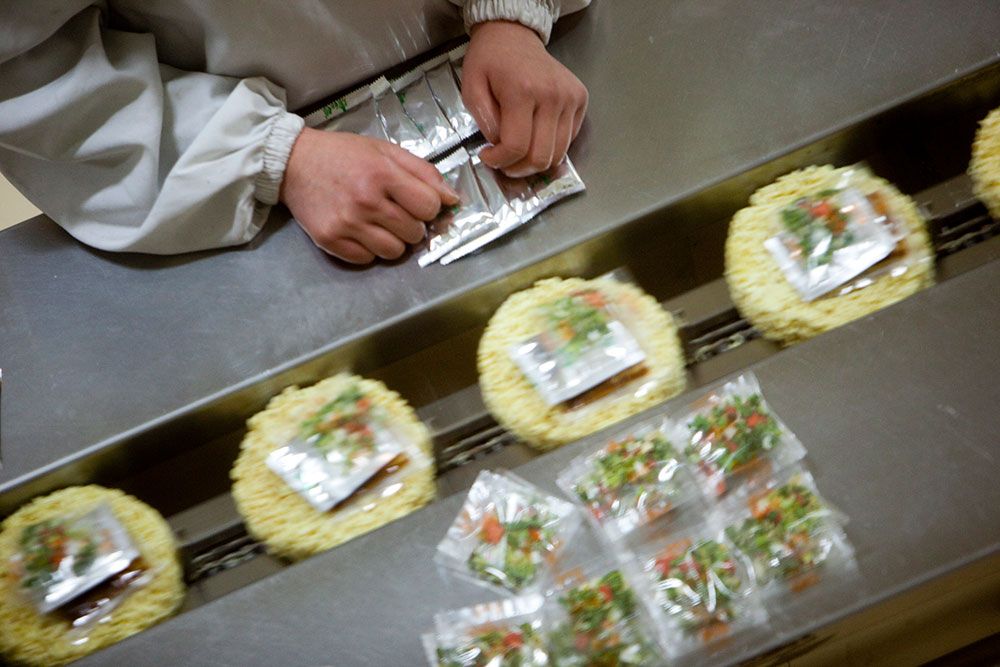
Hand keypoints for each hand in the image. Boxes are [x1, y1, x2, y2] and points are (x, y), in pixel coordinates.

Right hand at [280, 128, 458, 262]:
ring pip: (394, 252)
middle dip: (411, 224)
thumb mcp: (386, 151)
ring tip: (379, 224)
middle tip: (395, 211)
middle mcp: (366, 201)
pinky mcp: (330, 241)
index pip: (429, 207)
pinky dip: (369, 249)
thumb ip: (423, 172)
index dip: (428, 207)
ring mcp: (347, 224)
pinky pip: (367, 260)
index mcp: (383, 174)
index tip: (417, 202)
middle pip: (414, 233)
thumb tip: (453, 199)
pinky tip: (360, 231)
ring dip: (393, 241)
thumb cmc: (344, 155)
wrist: (294, 162)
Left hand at [462, 20, 587, 176]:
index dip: (500, 161)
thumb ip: (483, 122)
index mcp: (522, 91)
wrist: (514, 36)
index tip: (488, 156)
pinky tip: (535, 135)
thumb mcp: (471, 88)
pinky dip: (551, 146)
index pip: (517, 146)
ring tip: (519, 151)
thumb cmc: (490, 61)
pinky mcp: (580, 99)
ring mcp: (570, 97)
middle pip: (541, 156)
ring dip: (536, 162)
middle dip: (519, 168)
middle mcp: (553, 95)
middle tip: (504, 161)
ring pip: (558, 154)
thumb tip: (499, 146)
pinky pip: (569, 140)